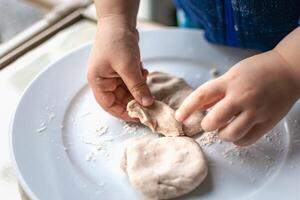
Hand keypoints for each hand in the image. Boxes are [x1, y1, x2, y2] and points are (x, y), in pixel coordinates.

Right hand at [87, 18, 152, 120]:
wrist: (119, 21)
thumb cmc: (116, 42)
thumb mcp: (128, 67)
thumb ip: (137, 87)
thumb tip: (147, 104)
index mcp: (98, 82)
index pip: (109, 105)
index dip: (124, 113)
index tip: (139, 117)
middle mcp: (104, 80)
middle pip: (120, 99)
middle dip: (135, 99)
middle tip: (149, 101)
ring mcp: (112, 74)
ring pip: (128, 90)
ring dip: (138, 87)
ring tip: (144, 78)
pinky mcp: (121, 69)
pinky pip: (131, 81)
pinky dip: (139, 79)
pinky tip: (143, 70)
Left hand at [176, 50, 299, 145]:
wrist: (289, 70)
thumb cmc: (259, 70)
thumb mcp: (233, 74)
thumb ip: (216, 91)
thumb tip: (199, 106)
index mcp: (230, 82)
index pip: (201, 96)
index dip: (187, 108)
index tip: (179, 117)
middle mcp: (241, 97)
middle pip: (214, 120)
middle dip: (206, 125)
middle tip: (209, 123)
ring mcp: (256, 110)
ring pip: (230, 134)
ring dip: (222, 134)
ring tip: (224, 128)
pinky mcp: (267, 122)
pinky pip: (246, 140)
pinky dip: (237, 140)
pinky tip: (236, 133)